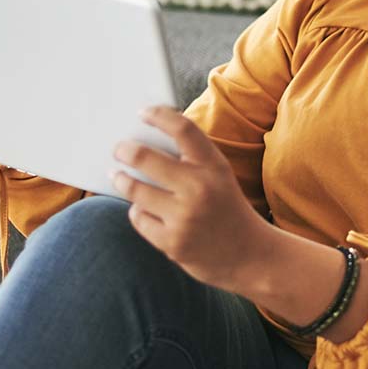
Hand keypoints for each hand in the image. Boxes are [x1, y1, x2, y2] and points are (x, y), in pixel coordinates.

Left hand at [111, 105, 272, 290]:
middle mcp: (199, 188)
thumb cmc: (226, 208)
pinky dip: (138, 211)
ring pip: (135, 190)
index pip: (183, 129)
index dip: (159, 116)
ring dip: (122, 180)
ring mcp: (184, 217)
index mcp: (214, 166)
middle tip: (118, 148)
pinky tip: (142, 208)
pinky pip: (139, 217)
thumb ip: (190, 160)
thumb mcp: (218, 177)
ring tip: (117, 175)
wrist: (250, 256)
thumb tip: (145, 142)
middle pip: (146, 157)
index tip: (142, 112)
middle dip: (124, 150)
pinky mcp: (172, 243)